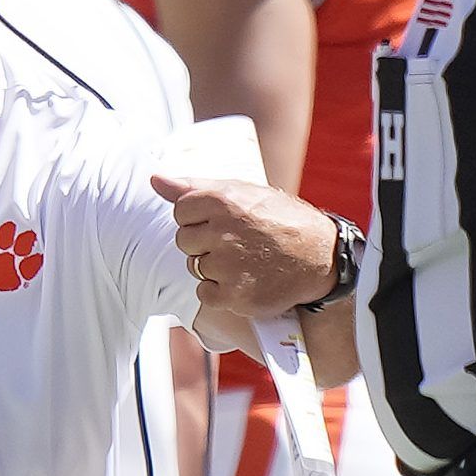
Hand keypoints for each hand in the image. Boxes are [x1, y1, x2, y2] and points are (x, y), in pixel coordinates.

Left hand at [150, 175, 335, 318]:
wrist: (321, 256)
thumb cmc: (279, 219)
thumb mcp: (243, 192)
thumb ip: (194, 186)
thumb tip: (154, 180)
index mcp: (223, 200)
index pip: (180, 210)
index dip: (199, 218)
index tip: (223, 222)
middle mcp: (223, 231)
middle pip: (184, 240)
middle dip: (204, 243)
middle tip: (235, 243)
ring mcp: (228, 265)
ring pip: (194, 267)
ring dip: (213, 267)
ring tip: (243, 261)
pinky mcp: (235, 295)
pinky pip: (205, 294)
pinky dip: (220, 292)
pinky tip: (243, 281)